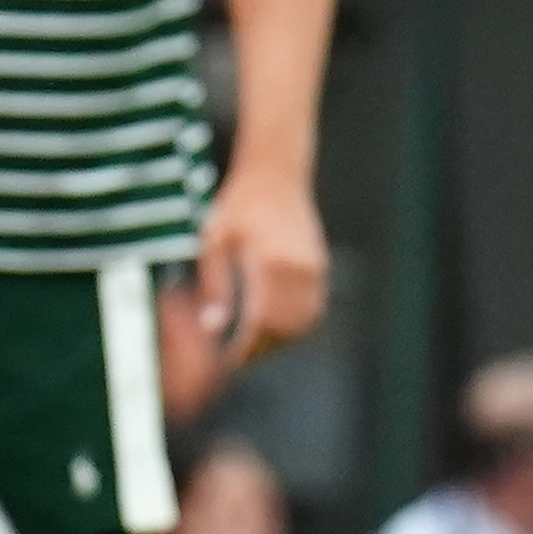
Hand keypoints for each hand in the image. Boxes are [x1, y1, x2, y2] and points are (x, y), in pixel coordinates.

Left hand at [174, 164, 327, 405]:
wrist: (276, 173)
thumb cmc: (238, 204)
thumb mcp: (215, 241)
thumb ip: (215, 286)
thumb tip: (212, 328)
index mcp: (269, 261)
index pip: (261, 321)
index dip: (246, 348)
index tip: (229, 360)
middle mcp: (298, 268)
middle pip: (284, 328)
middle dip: (262, 349)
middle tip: (239, 359)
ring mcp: (313, 267)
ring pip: (303, 322)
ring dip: (281, 341)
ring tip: (255, 347)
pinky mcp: (319, 265)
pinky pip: (313, 308)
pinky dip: (296, 325)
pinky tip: (275, 327)